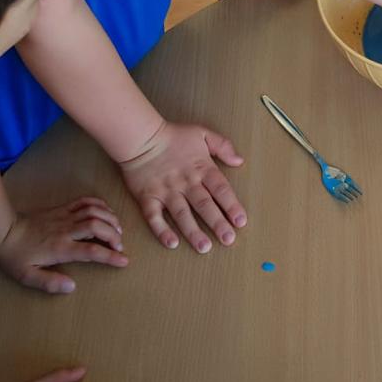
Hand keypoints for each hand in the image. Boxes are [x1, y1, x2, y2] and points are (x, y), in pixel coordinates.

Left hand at [0, 198, 127, 293]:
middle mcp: (66, 230)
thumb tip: (72, 286)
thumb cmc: (16, 256)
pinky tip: (106, 211)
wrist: (4, 231)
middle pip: (98, 226)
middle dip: (114, 235)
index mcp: (60, 248)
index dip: (110, 256)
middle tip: (120, 245)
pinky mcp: (62, 208)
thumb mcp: (27, 276)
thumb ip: (49, 283)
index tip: (124, 261)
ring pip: (94, 211)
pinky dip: (99, 204)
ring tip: (117, 229)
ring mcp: (65, 216)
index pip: (91, 251)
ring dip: (110, 219)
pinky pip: (84, 201)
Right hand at [117, 121, 246, 250]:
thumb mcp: (202, 133)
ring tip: (204, 247)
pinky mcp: (148, 197)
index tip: (240, 221)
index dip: (232, 205)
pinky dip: (162, 231)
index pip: (220, 189)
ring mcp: (166, 191)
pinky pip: (154, 217)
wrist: (140, 136)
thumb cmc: (173, 136)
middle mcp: (186, 182)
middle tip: (228, 240)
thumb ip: (223, 146)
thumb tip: (239, 161)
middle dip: (217, 223)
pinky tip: (171, 243)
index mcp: (201, 168)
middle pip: (204, 205)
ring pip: (182, 214)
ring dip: (193, 232)